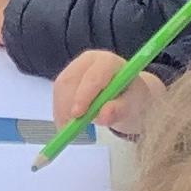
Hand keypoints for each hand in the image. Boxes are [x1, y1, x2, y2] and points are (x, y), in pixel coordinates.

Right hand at [48, 52, 168, 140]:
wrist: (128, 96)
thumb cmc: (132, 98)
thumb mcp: (133, 105)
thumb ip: (120, 109)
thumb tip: (104, 116)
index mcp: (109, 61)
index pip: (93, 76)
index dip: (84, 95)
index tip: (78, 115)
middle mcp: (89, 60)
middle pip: (71, 80)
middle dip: (67, 105)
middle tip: (68, 128)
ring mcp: (75, 67)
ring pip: (60, 88)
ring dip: (61, 110)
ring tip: (67, 129)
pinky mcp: (66, 78)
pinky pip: (57, 95)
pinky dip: (59, 111)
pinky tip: (65, 123)